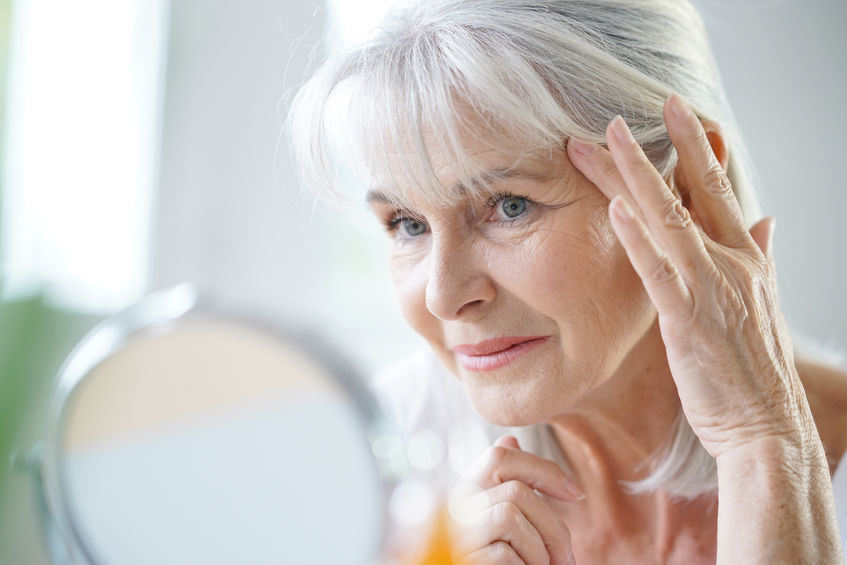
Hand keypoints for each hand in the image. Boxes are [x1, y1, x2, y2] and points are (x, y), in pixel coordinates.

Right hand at [447, 436, 581, 564]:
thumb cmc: (487, 553)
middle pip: (518, 491)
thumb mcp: (493, 515)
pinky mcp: (467, 556)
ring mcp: (457, 530)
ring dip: (541, 551)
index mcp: (465, 488)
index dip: (542, 468)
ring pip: (515, 518)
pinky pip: (507, 553)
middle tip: (567, 558)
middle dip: (554, 526)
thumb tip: (510, 438)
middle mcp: (455, 503)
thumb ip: (501, 482)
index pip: (500, 455)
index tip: (575, 494)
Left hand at [565, 94, 812, 459]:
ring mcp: (709, 288)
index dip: (695, 149)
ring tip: (601, 142)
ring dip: (631, 177)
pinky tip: (616, 209)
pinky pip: (658, 271)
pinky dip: (637, 238)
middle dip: (655, 147)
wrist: (766, 424)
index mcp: (746, 257)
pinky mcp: (687, 319)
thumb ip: (761, 257)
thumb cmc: (754, 369)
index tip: (675, 114)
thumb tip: (769, 222)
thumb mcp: (762, 304)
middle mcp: (731, 262)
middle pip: (688, 192)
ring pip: (666, 219)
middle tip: (618, 116)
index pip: (717, 191)